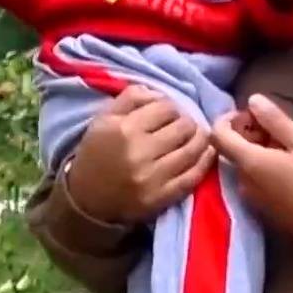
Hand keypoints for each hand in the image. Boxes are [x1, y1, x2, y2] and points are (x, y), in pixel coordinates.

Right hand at [62, 87, 215, 224]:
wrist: (86, 199)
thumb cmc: (96, 153)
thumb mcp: (104, 119)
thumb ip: (131, 98)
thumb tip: (160, 94)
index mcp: (124, 129)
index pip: (166, 107)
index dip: (170, 107)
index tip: (166, 114)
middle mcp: (140, 152)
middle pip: (184, 127)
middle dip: (186, 122)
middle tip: (181, 126)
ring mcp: (153, 178)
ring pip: (193, 149)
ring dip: (200, 139)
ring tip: (196, 137)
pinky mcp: (162, 198)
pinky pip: (193, 176)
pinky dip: (204, 161)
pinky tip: (206, 153)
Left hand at [209, 94, 292, 248]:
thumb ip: (275, 120)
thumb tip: (252, 100)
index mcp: (248, 162)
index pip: (217, 135)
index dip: (228, 119)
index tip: (252, 114)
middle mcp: (241, 181)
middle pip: (231, 148)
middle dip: (248, 132)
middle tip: (278, 127)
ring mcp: (250, 197)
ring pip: (243, 163)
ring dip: (257, 148)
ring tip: (288, 144)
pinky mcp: (260, 207)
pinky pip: (252, 178)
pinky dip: (262, 165)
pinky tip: (288, 164)